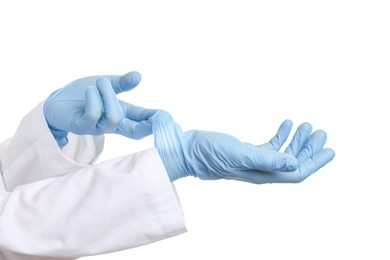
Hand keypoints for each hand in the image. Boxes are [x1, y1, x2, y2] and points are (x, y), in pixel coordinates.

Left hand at [44, 71, 157, 147]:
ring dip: (108, 95)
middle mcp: (112, 124)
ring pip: (113, 117)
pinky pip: (94, 115)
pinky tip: (90, 90)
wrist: (57, 100)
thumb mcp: (106, 84)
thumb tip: (138, 76)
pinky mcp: (82, 127)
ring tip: (99, 82)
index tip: (166, 116)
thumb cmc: (83, 94)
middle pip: (135, 132)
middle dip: (147, 126)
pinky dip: (94, 99)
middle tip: (158, 118)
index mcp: (122, 114)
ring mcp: (97, 127)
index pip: (142, 120)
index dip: (154, 119)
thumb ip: (122, 83)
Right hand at [152, 112, 333, 182]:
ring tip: (306, 125)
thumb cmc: (210, 153)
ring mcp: (254, 161)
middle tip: (321, 132)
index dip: (315, 162)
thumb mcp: (241, 154)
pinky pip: (270, 145)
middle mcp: (261, 170)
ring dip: (297, 140)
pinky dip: (281, 135)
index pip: (296, 172)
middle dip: (309, 149)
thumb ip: (268, 159)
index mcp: (263, 173)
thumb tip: (295, 164)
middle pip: (293, 162)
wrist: (188, 150)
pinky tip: (287, 123)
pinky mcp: (246, 152)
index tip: (330, 150)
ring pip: (283, 153)